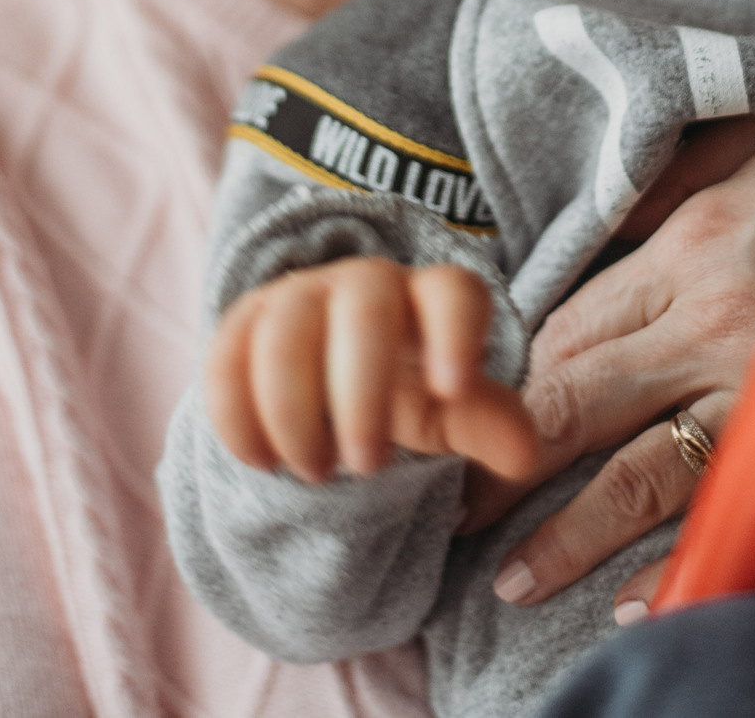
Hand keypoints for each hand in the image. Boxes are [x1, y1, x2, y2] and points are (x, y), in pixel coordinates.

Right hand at [206, 257, 538, 484]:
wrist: (333, 384)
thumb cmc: (410, 392)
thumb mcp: (452, 414)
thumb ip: (488, 424)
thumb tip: (528, 453)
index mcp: (431, 298)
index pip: (453, 292)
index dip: (455, 332)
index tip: (454, 389)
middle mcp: (366, 282)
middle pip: (364, 308)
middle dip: (361, 393)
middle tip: (366, 467)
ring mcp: (299, 294)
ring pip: (287, 332)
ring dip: (295, 411)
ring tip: (315, 471)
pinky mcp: (243, 321)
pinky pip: (226, 356)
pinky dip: (237, 415)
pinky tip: (259, 460)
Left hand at [464, 107, 754, 613]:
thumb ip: (685, 172)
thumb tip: (614, 208)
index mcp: (694, 236)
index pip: (566, 323)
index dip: (502, 375)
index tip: (462, 410)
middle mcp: (709, 313)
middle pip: (575, 399)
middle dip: (499, 458)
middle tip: (442, 506)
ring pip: (635, 469)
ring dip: (564, 530)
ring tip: (508, 579)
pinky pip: (732, 503)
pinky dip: (681, 559)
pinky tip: (636, 603)